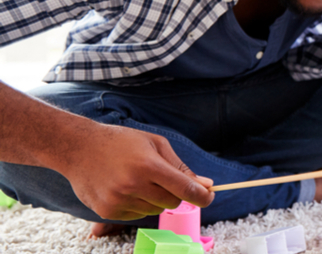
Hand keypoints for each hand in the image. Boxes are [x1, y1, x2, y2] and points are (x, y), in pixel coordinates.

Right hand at [57, 124, 214, 220]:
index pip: (185, 190)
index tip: (209, 196)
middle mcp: (133, 186)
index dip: (203, 196)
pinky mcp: (107, 211)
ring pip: (155, 210)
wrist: (77, 148)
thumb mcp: (155, 144)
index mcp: (148, 166)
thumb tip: (206, 185)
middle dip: (176, 193)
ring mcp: (118, 201)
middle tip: (163, 179)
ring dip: (154, 198)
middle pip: (172, 202)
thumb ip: (180, 167)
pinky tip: (124, 187)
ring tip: (137, 179)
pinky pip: (137, 215)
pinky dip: (138, 204)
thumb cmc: (121, 142)